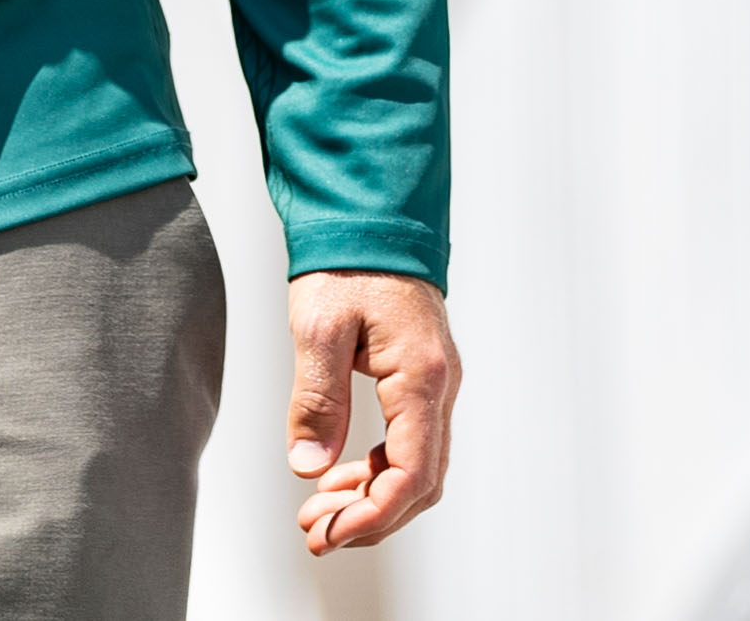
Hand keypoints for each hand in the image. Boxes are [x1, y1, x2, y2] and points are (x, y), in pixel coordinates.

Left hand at [283, 270, 458, 554]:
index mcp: (422, 375)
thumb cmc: (350, 260)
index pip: (411, 473)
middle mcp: (439, 385)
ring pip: (416, 467)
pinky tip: (338, 476)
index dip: (373, 516)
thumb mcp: (320, 328)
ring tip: (318, 511)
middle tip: (317, 531)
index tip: (331, 533)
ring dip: (370, 498)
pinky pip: (408, 443)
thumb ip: (317, 400)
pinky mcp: (419, 379)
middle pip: (420, 482)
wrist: (372, 217)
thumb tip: (309, 465)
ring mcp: (434, 383)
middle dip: (370, 517)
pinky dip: (375, 471)